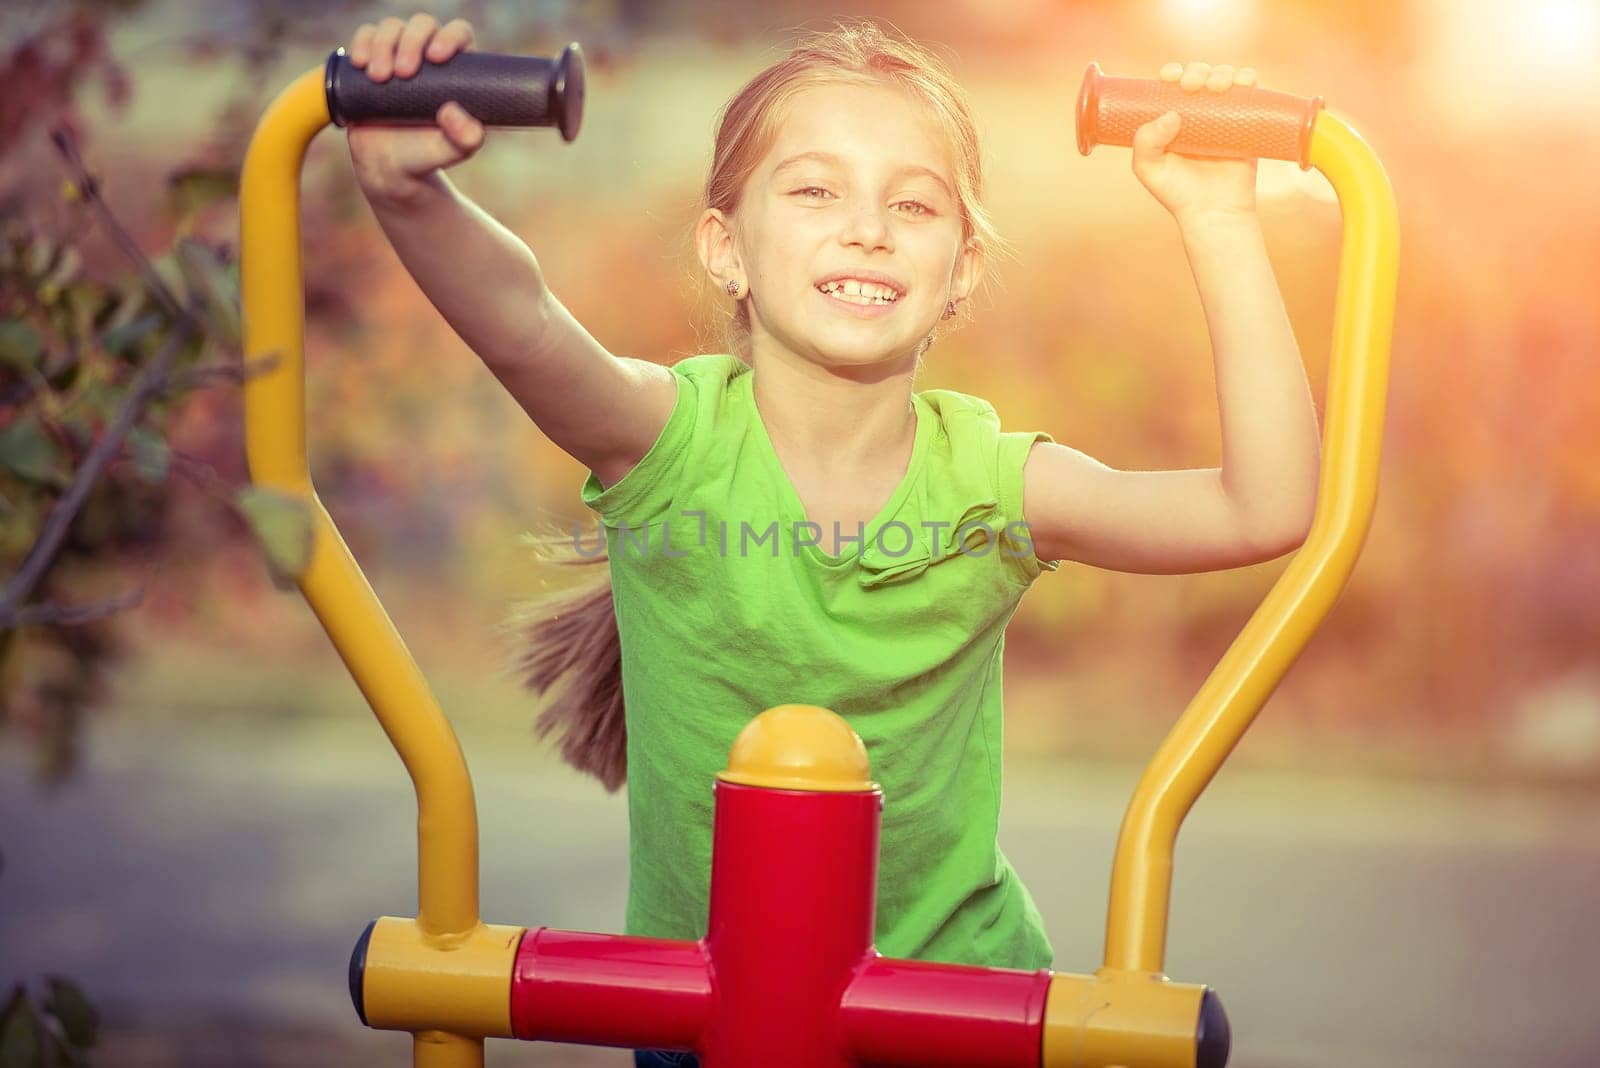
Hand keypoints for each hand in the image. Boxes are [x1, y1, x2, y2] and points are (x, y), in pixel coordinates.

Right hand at [346, 12, 484, 205]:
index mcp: (456, 69)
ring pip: (392, 27)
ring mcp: (398, 55)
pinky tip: (360, 64)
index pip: (459, 34)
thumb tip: (453, 111)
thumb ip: (465, 138)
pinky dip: (362, 43)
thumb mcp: (453, 151)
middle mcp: (428, 56)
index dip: (449, 36)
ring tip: (379, 78)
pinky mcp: (372, 60)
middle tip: (402, 73)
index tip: (436, 57)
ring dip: (384, 44)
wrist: (389, 166)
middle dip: (411, 42)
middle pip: (423, 25)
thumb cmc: (427, 156)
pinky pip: (365, 35)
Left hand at [1131, 61, 1259, 225]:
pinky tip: (1244, 80)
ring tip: (1218, 86)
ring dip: (1222, 72)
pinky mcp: (1248, 124)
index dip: (1172, 72)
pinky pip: (1252, 94)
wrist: (1213, 213)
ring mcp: (1224, 117)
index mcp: (1171, 119)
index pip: (1172, 85)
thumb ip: (1145, 143)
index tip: (1171, 76)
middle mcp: (1198, 114)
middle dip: (1197, 71)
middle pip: (1199, 76)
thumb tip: (1171, 113)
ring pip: (1225, 80)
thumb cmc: (1177, 193)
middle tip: (1194, 85)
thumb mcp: (1149, 169)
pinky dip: (1249, 79)